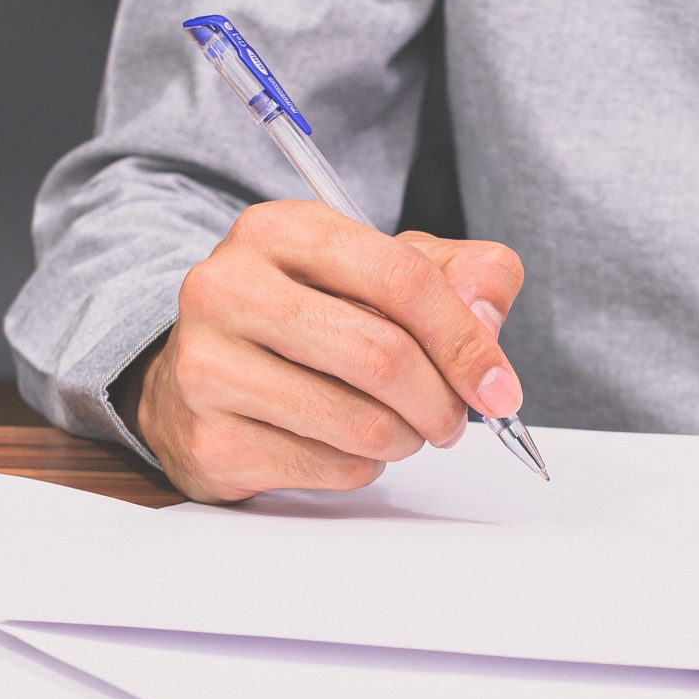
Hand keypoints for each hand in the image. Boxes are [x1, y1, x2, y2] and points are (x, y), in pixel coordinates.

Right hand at [126, 201, 525, 500]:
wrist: (199, 380)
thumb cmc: (307, 321)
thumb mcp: (381, 273)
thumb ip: (457, 274)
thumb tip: (486, 315)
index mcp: (280, 230)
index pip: (402, 278)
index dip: (465, 340)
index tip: (499, 386)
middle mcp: (230, 288)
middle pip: (382, 355)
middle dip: (440, 402)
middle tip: (452, 419)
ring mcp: (208, 365)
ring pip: (361, 422)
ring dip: (405, 439)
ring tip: (399, 430)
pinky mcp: (210, 438)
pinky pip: (330, 468)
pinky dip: (361, 467)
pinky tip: (344, 445)